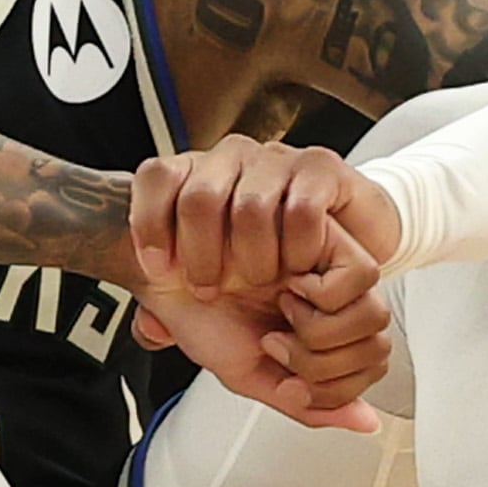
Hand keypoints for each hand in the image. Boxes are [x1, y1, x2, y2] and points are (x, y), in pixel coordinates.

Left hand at [129, 135, 400, 299]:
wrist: (338, 252)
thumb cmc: (271, 265)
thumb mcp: (214, 284)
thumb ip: (175, 307)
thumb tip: (150, 328)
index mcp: (197, 172)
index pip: (157, 176)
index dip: (149, 224)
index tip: (160, 272)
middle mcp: (234, 158)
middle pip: (199, 197)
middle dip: (202, 257)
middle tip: (211, 290)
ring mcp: (277, 160)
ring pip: (251, 206)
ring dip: (253, 259)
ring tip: (261, 285)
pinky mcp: (321, 168)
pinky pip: (302, 210)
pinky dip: (298, 249)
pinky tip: (297, 269)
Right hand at [134, 222, 394, 432]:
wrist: (169, 277)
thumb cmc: (203, 317)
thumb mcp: (255, 377)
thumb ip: (308, 404)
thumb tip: (366, 422)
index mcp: (325, 332)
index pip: (369, 370)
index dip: (331, 386)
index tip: (281, 367)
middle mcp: (337, 302)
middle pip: (377, 347)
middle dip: (321, 363)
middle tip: (274, 341)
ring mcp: (334, 269)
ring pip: (373, 317)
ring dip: (318, 330)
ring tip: (280, 311)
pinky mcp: (328, 236)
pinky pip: (360, 275)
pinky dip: (322, 295)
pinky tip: (290, 284)